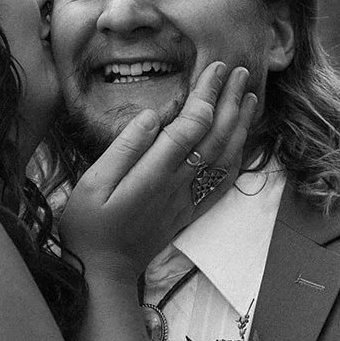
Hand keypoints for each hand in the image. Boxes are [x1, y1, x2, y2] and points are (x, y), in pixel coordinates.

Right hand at [58, 63, 257, 279]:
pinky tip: (242, 143)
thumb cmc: (89, 225)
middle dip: (230, 101)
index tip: (214, 68)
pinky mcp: (190, 212)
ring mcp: (189, 200)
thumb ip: (125, 148)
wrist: (104, 272)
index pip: (191, 125)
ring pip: (226, 157)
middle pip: (216, 136)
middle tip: (239, 72)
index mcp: (155, 174)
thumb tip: (152, 115)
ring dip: (240, 125)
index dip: (207, 94)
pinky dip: (238, 158)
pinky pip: (223, 183)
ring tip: (250, 98)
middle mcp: (179, 185)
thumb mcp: (93, 183)